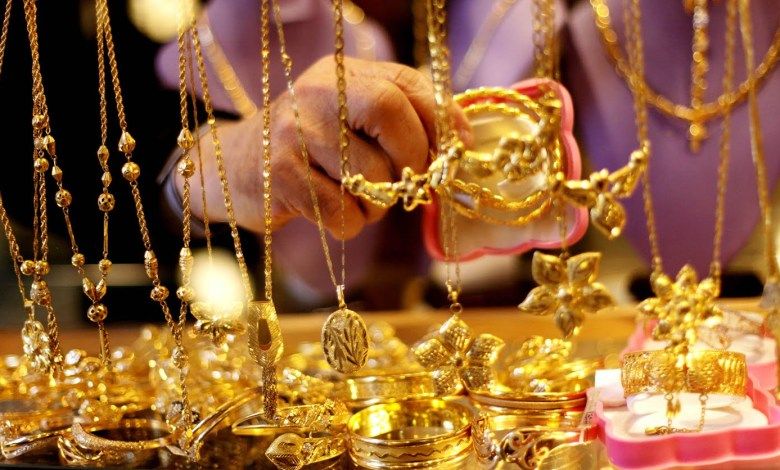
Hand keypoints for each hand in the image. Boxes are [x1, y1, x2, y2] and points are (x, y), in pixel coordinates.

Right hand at [185, 57, 470, 238]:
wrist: (236, 168)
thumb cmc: (312, 148)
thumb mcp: (351, 118)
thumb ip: (402, 118)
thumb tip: (460, 139)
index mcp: (342, 74)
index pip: (407, 85)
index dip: (440, 122)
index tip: (453, 152)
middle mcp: (317, 93)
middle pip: (392, 117)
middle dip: (414, 160)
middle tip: (409, 183)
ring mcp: (294, 132)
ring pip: (373, 176)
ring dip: (379, 204)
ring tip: (358, 198)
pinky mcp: (281, 176)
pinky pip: (344, 213)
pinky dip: (350, 223)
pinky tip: (331, 212)